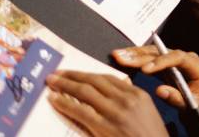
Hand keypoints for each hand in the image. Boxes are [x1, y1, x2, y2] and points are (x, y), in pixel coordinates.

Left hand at [46, 71, 168, 136]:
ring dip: (65, 85)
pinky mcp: (103, 127)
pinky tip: (55, 100)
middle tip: (57, 73)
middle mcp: (126, 100)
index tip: (75, 72)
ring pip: (85, 92)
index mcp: (137, 94)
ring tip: (52, 82)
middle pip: (94, 81)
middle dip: (73, 75)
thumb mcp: (146, 113)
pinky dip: (65, 103)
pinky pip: (80, 111)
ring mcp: (115, 112)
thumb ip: (130, 99)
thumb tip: (115, 89)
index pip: (108, 77)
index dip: (87, 73)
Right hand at [112, 46, 198, 120]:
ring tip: (118, 55)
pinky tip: (124, 57)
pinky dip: (137, 58)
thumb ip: (177, 98)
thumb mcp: (193, 104)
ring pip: (155, 52)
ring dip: (136, 53)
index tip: (144, 70)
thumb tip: (160, 91)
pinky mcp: (167, 62)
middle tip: (123, 58)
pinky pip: (152, 57)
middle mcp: (186, 58)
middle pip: (162, 52)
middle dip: (141, 56)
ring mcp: (176, 58)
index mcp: (196, 66)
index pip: (178, 58)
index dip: (160, 62)